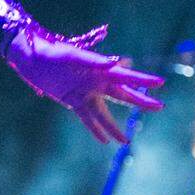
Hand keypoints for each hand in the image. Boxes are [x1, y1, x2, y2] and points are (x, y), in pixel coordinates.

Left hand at [8, 25, 163, 142]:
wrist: (34, 59)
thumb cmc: (54, 52)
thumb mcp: (73, 55)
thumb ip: (94, 60)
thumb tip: (116, 63)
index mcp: (100, 68)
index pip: (126, 76)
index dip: (143, 80)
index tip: (160, 82)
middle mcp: (97, 81)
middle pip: (123, 95)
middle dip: (141, 101)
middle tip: (160, 106)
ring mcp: (86, 93)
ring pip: (105, 113)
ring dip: (114, 127)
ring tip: (126, 142)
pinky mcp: (73, 101)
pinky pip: (87, 118)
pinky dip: (95, 129)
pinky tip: (104, 141)